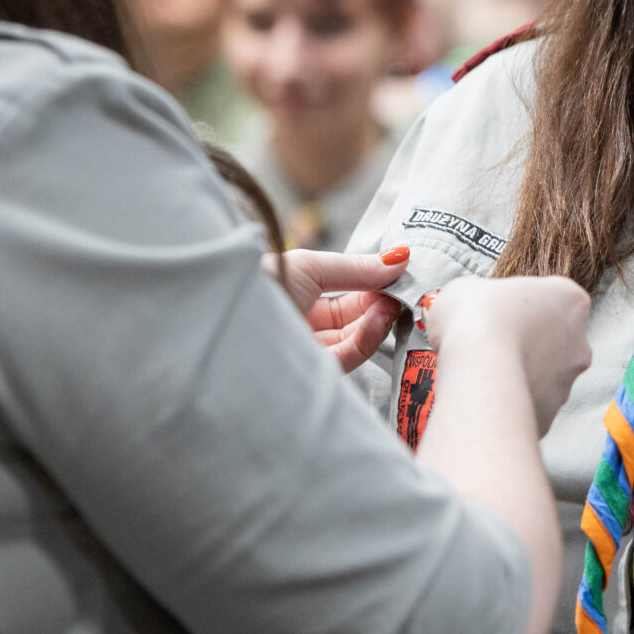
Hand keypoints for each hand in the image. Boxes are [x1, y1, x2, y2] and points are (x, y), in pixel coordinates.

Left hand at [263, 247, 408, 372]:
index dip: (375, 283)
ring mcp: (309, 350)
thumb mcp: (311, 266)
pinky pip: (348, 357)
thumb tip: (401, 258)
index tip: (403, 272)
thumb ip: (357, 268)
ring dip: (379, 319)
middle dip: (382, 301)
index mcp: (299, 294)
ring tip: (394, 301)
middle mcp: (305, 323)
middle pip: (355, 316)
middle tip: (406, 288)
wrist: (226, 320)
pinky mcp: (313, 374)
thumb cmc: (263, 283)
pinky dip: (368, 338)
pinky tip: (379, 318)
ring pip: (356, 337)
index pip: (347, 293)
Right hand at [422, 277, 592, 434]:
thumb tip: (462, 309)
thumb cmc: (476, 318)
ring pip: (542, 377)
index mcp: (570, 300)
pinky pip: (527, 406)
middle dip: (524, 343)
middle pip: (552, 339)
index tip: (495, 311)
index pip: (552, 297)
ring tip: (479, 374)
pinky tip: (483, 397)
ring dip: (517, 375)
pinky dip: (509, 403)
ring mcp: (566, 383)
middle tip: (487, 344)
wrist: (480, 373)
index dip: (520, 304)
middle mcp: (579, 342)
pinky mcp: (549, 416)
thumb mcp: (463, 290)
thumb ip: (473, 296)